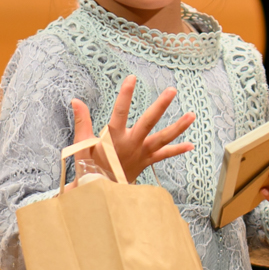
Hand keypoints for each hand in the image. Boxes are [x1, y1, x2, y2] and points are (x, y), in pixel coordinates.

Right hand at [70, 77, 194, 184]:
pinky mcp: (147, 162)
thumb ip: (82, 121)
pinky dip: (177, 150)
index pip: (120, 112)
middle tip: (172, 91)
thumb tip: (76, 100)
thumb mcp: (82, 144)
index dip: (125, 95)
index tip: (132, 78)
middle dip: (161, 106)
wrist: (100, 191)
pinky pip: (164, 156)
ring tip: (192, 115)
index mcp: (113, 138)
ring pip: (163, 139)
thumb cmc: (89, 165)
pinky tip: (191, 145)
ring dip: (178, 127)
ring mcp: (141, 153)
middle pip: (148, 122)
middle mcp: (131, 144)